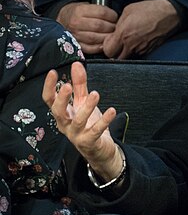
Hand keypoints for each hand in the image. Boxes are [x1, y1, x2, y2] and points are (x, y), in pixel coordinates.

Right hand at [42, 61, 121, 180]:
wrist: (99, 149)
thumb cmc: (89, 123)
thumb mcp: (83, 102)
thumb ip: (79, 84)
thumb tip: (76, 65)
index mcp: (63, 113)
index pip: (49, 100)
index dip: (49, 87)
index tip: (53, 72)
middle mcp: (66, 124)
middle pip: (58, 112)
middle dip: (62, 99)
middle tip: (68, 86)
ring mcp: (76, 135)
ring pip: (78, 121)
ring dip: (87, 107)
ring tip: (95, 94)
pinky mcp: (89, 142)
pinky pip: (95, 131)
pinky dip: (104, 121)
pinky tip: (111, 111)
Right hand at [57, 2, 117, 54]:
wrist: (64, 19)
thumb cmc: (79, 13)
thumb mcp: (87, 6)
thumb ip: (100, 11)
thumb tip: (116, 18)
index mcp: (80, 10)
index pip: (102, 13)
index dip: (112, 16)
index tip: (115, 17)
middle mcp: (76, 23)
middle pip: (99, 26)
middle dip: (111, 27)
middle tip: (115, 28)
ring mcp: (75, 35)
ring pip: (95, 38)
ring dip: (107, 37)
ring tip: (111, 35)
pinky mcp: (77, 45)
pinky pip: (91, 48)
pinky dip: (100, 47)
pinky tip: (104, 43)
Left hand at [102, 0, 179, 58]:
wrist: (169, 13)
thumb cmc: (151, 10)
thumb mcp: (128, 10)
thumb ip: (119, 23)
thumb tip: (115, 29)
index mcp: (124, 34)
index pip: (108, 51)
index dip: (107, 46)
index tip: (109, 41)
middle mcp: (132, 44)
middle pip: (117, 58)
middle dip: (115, 51)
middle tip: (117, 43)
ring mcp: (142, 49)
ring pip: (128, 56)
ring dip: (127, 50)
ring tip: (131, 38)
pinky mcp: (150, 50)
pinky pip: (139, 52)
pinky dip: (137, 48)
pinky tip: (140, 38)